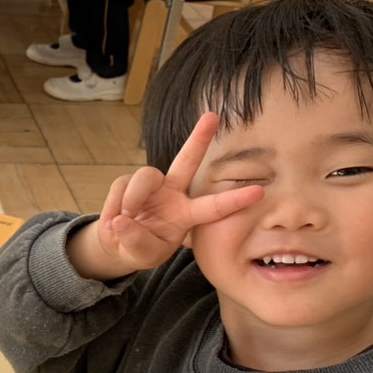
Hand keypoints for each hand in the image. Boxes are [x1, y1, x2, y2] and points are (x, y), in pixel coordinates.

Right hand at [67, 113, 264, 280]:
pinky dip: (113, 206)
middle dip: (199, 138)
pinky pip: (120, 187)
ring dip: (132, 198)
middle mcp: (172, 193)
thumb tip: (121, 221)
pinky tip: (113, 220)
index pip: (213, 207)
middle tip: (212, 117)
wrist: (117, 244)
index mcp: (186, 214)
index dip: (235, 200)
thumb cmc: (139, 249)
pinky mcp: (127, 183)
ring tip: (123, 220)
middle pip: (187, 161)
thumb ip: (137, 242)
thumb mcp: (143, 255)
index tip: (259, 192)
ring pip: (144, 177)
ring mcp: (150, 186)